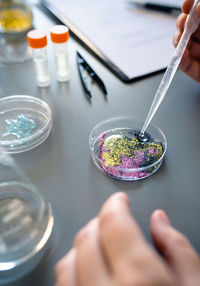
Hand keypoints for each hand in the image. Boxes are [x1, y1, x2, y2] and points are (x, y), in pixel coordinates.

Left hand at [55, 192, 199, 285]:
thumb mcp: (196, 283)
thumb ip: (177, 247)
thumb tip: (159, 219)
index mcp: (140, 279)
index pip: (114, 223)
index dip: (115, 204)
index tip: (119, 200)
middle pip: (86, 238)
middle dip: (99, 221)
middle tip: (113, 220)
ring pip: (66, 264)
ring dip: (82, 245)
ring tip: (101, 242)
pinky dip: (73, 270)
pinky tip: (89, 271)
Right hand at [173, 0, 199, 81]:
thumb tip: (199, 7)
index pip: (199, 16)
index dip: (192, 8)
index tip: (188, 3)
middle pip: (190, 29)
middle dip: (183, 24)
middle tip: (184, 20)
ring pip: (184, 46)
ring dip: (179, 41)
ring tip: (180, 38)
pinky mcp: (197, 73)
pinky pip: (186, 66)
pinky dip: (181, 61)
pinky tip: (181, 54)